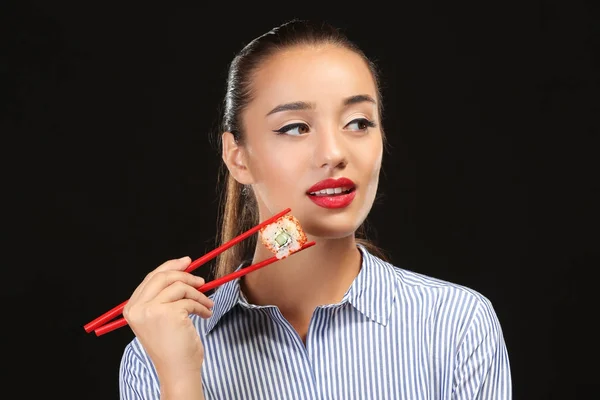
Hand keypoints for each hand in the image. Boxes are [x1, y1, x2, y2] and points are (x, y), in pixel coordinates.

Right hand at [123, 256, 212, 383]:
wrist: (177, 370)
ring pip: (180, 287)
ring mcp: (151, 311)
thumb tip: (184, 267)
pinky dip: (202, 305)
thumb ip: (165, 295)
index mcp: (132, 308)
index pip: (151, 277)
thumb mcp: (161, 318)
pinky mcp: (168, 314)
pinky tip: (205, 314)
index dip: (170, 266)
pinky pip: (190, 300)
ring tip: (207, 305)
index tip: (187, 262)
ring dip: (198, 294)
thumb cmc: (173, 346)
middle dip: (186, 275)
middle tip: (202, 281)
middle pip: (163, 276)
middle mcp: (138, 308)